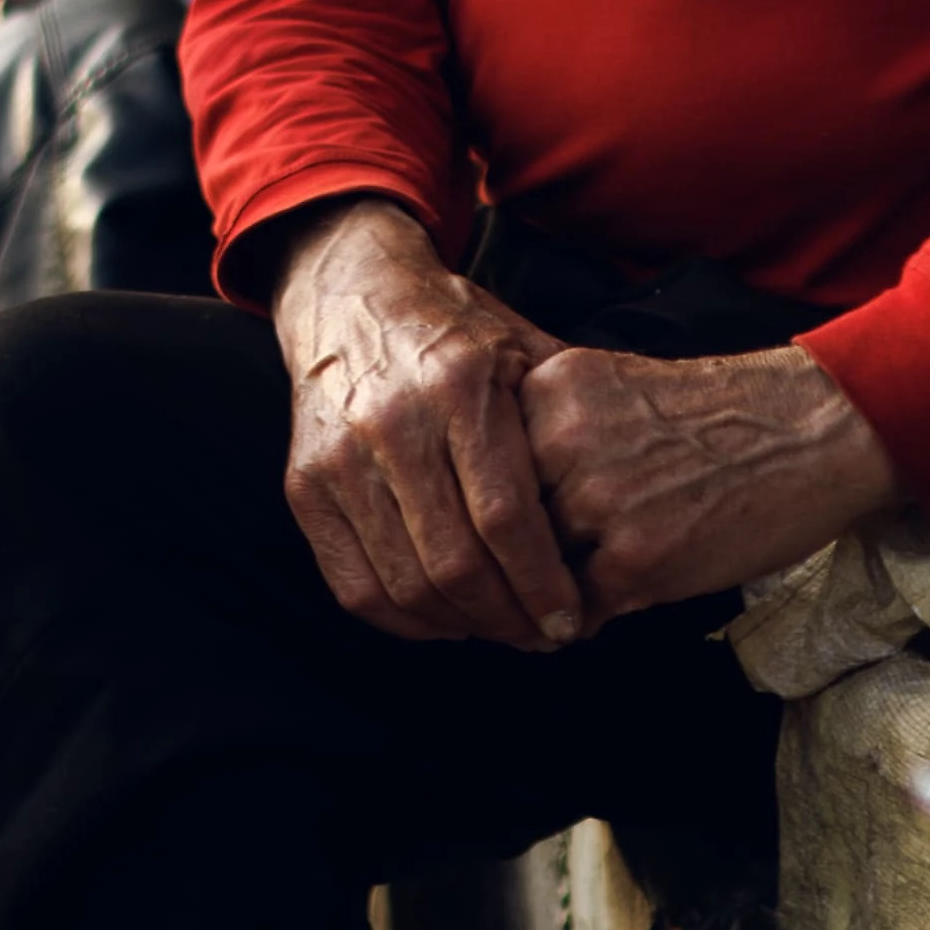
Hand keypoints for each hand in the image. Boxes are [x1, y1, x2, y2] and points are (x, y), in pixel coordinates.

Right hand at [268, 199, 585, 649]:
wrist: (349, 293)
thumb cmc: (452, 329)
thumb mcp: (521, 346)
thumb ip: (568, 415)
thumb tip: (625, 499)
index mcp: (459, 387)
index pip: (506, 519)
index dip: (542, 584)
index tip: (570, 619)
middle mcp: (392, 424)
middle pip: (456, 564)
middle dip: (509, 619)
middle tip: (540, 636)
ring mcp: (339, 458)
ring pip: (405, 585)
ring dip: (462, 626)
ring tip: (498, 628)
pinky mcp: (304, 486)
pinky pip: (353, 585)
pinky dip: (403, 620)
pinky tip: (443, 617)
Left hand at [521, 344, 899, 627]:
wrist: (811, 429)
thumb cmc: (716, 415)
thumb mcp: (611, 389)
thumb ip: (551, 433)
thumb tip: (494, 510)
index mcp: (548, 389)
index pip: (481, 466)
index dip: (486, 510)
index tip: (488, 537)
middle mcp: (562, 439)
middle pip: (497, 522)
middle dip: (505, 560)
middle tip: (510, 587)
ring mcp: (598, 500)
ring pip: (530, 571)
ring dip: (539, 596)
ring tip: (554, 605)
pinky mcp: (637, 558)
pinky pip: (577, 609)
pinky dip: (580, 620)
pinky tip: (598, 611)